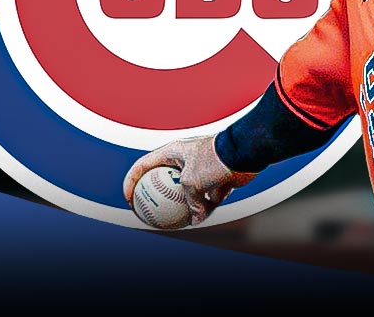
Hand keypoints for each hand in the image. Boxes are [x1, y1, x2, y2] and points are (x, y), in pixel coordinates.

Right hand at [122, 136, 255, 226]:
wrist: (245, 151)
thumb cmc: (214, 160)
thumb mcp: (192, 182)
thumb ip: (189, 202)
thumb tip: (195, 219)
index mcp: (173, 151)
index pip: (144, 165)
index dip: (131, 181)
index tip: (128, 199)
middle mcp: (185, 159)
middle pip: (164, 181)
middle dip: (155, 197)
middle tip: (147, 213)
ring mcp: (200, 169)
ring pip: (185, 192)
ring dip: (181, 206)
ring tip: (172, 222)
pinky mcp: (215, 178)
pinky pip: (205, 196)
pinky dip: (202, 207)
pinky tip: (198, 221)